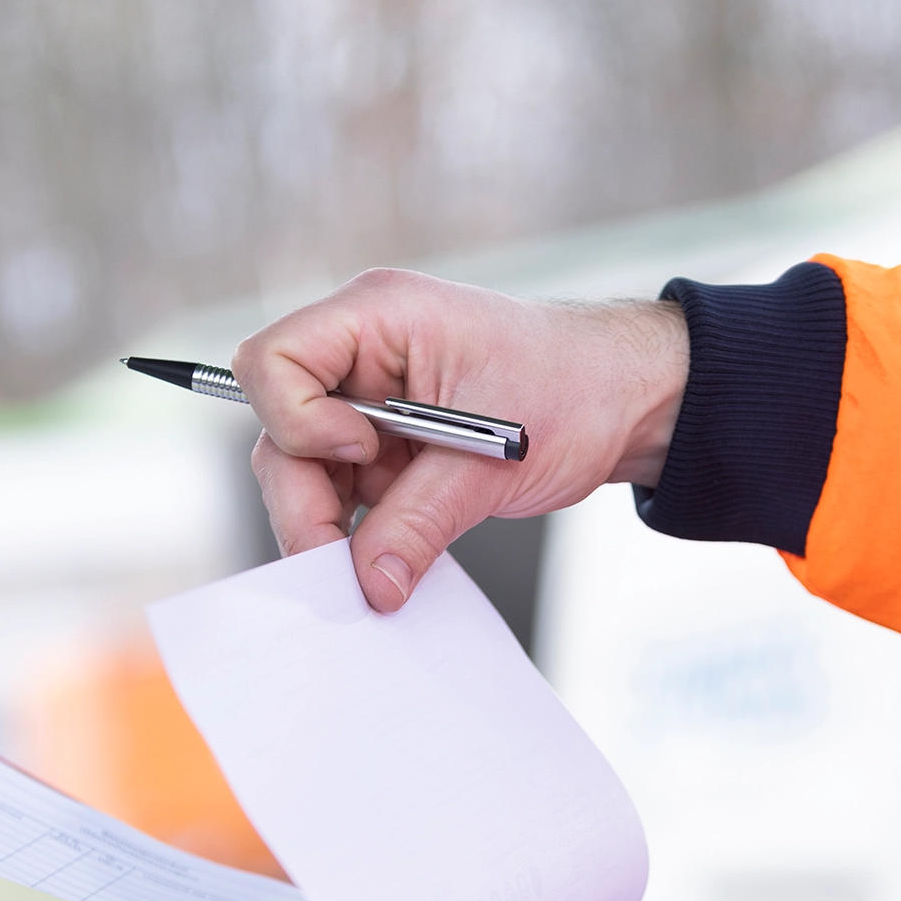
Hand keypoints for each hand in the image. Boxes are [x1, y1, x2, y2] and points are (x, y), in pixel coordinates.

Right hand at [236, 269, 688, 610]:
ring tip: (377, 564)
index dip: (299, 422)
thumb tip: (369, 584)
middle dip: (306, 499)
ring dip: (330, 521)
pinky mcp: (385, 438)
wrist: (628, 398)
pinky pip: (339, 487)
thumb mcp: (494, 462)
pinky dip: (356, 527)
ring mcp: (369, 397)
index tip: (363, 455)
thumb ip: (419, 522)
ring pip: (300, 466)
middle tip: (345, 566)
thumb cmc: (576, 391)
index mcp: (380, 316)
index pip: (272, 361)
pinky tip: (387, 553)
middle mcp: (361, 350)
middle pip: (278, 427)